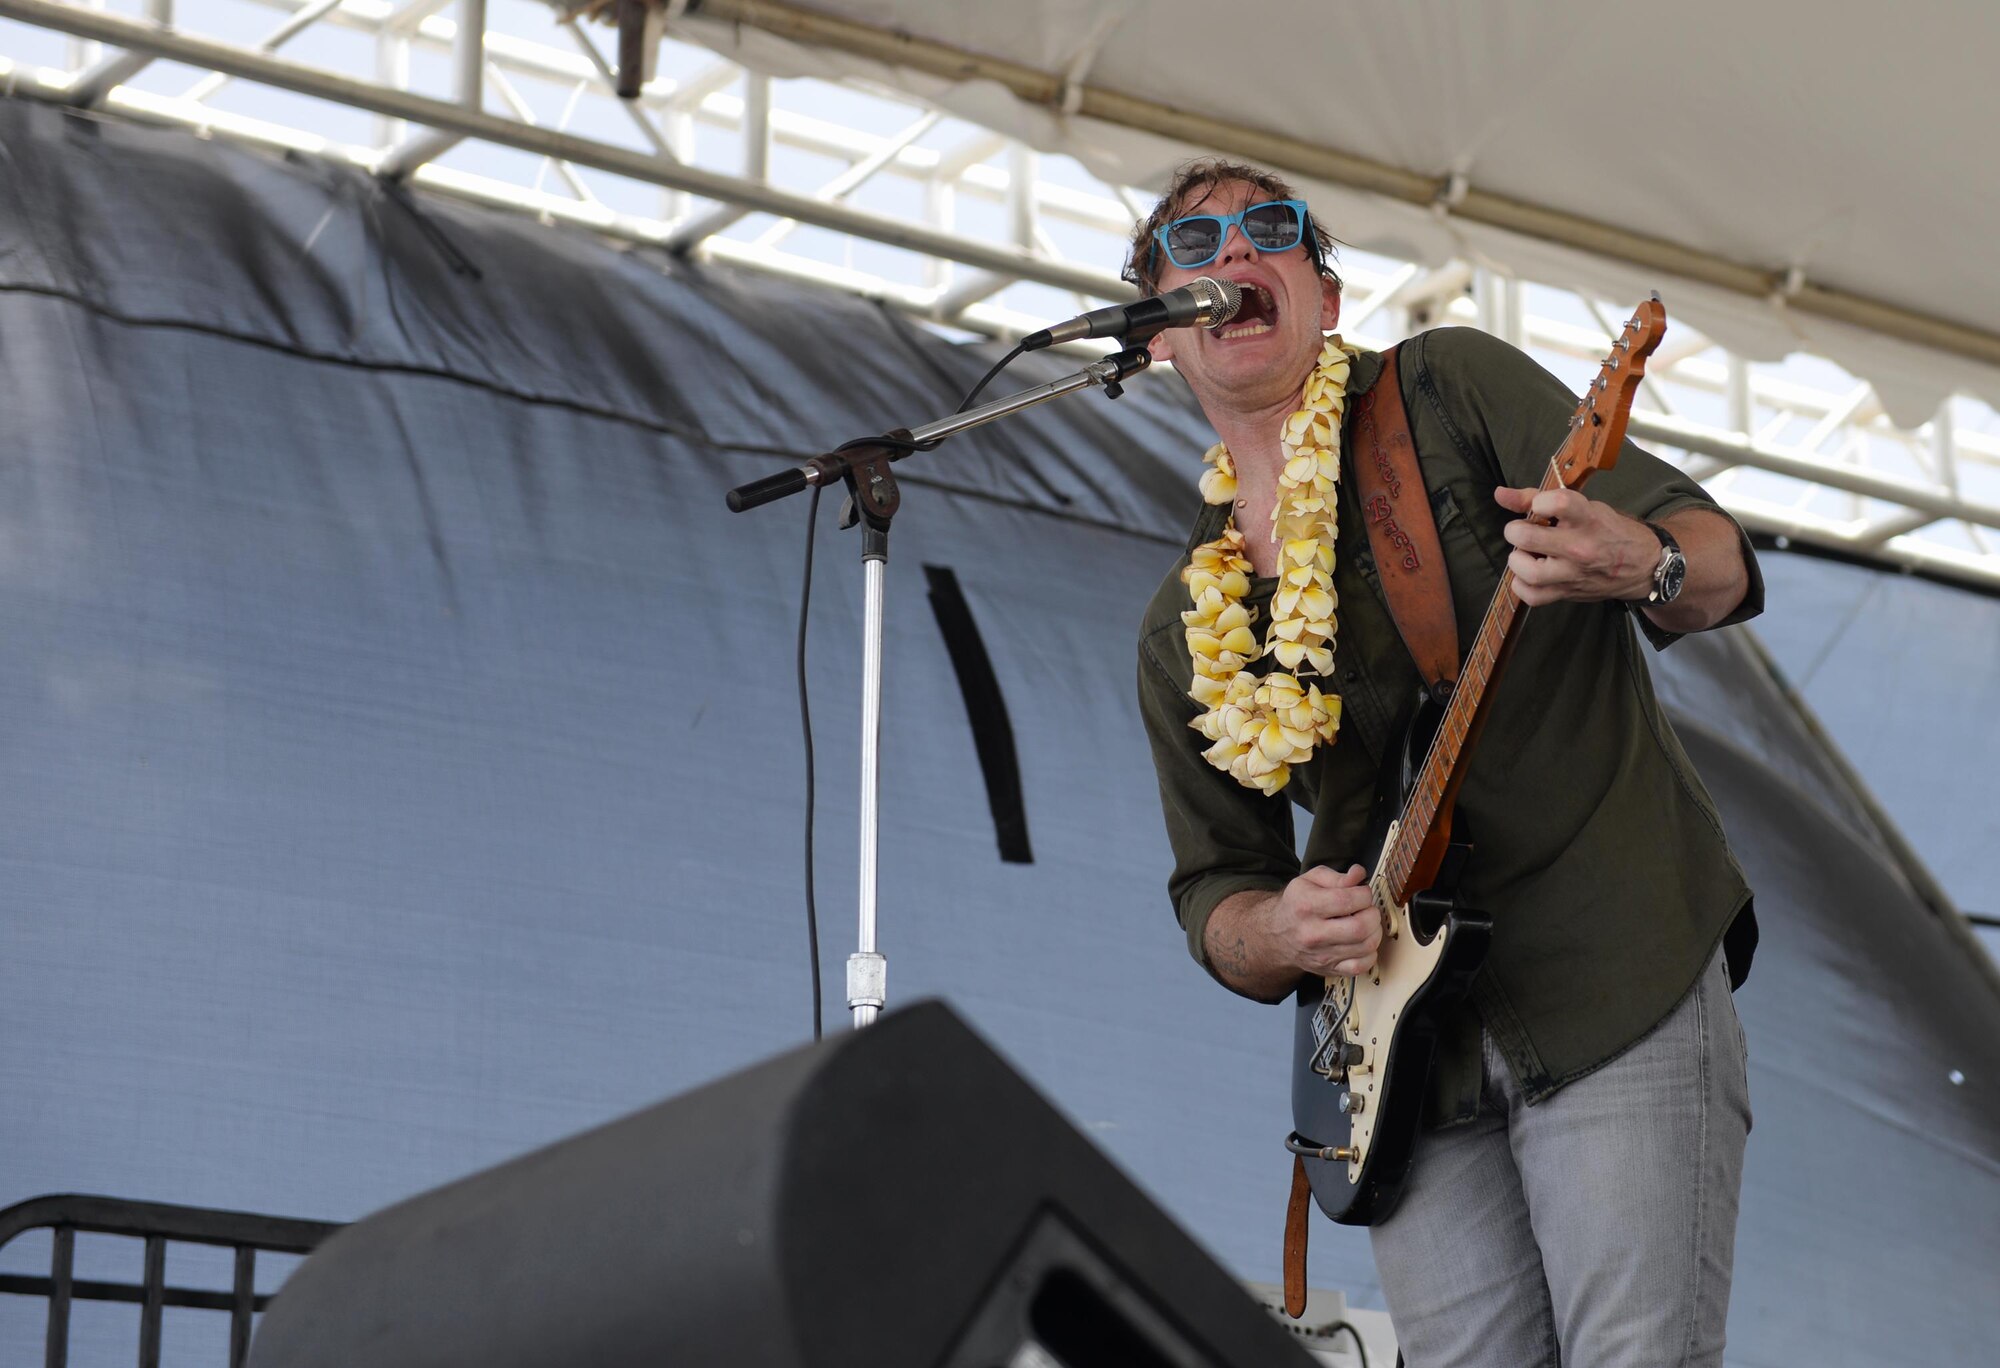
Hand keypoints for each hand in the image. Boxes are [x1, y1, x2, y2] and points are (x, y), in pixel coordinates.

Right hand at [1260, 864, 1381, 978]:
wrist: (1276, 934)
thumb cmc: (1297, 905)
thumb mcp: (1309, 881)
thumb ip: (1337, 876)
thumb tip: (1358, 875)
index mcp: (1306, 906)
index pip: (1347, 900)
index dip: (1364, 894)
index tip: (1363, 893)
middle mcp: (1312, 933)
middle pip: (1360, 927)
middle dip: (1372, 914)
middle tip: (1367, 909)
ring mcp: (1321, 955)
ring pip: (1365, 947)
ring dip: (1374, 932)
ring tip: (1367, 923)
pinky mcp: (1329, 969)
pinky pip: (1360, 967)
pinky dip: (1370, 954)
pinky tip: (1363, 942)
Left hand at [1493, 485, 1657, 606]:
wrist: (1643, 566)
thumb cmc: (1609, 531)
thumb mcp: (1585, 507)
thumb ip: (1539, 499)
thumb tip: (1500, 494)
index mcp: (1587, 519)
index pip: (1557, 502)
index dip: (1538, 501)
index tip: (1541, 506)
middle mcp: (1580, 547)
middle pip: (1527, 538)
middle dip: (1515, 531)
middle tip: (1522, 531)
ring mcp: (1574, 573)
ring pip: (1528, 572)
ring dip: (1517, 560)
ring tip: (1526, 553)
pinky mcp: (1568, 593)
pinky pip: (1532, 596)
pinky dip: (1522, 585)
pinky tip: (1529, 574)